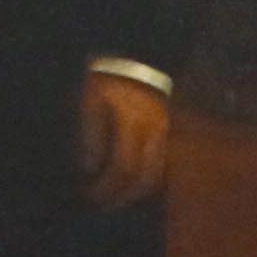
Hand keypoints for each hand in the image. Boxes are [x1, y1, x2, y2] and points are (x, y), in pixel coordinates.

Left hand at [75, 69, 172, 209]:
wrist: (137, 49)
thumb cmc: (108, 72)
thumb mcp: (91, 97)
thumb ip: (91, 133)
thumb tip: (89, 169)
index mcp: (136, 122)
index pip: (123, 167)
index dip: (105, 187)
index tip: (86, 195)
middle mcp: (158, 132)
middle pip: (145, 178)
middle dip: (122, 197)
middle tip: (102, 206)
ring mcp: (168, 132)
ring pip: (158, 174)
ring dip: (136, 193)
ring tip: (116, 199)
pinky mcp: (169, 131)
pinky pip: (161, 163)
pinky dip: (146, 178)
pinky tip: (131, 183)